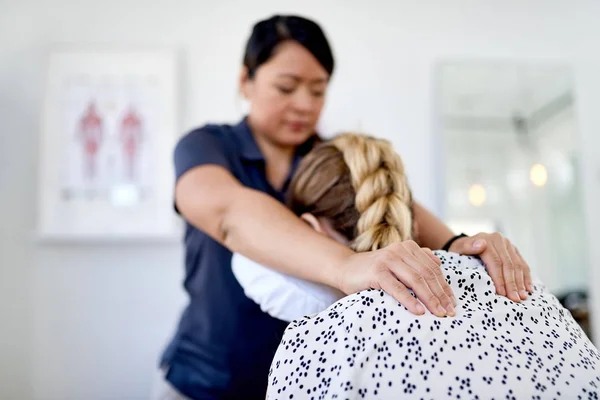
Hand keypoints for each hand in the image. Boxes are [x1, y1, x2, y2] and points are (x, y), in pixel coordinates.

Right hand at [338, 241, 456, 316]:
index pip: (433, 268)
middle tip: (449, 312)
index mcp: (409, 247)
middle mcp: (400, 250)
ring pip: (416, 280)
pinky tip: (418, 312)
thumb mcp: (398, 263)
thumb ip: (417, 261)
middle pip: (427, 274)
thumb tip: (440, 266)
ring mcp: (388, 259)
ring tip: (439, 313)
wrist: (346, 268)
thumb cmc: (375, 271)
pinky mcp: (377, 272)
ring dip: (430, 299)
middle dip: (441, 295)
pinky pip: (397, 287)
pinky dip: (409, 300)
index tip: (453, 303)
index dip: (445, 287)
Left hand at [448, 232, 532, 302]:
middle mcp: (501, 241)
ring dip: (521, 282)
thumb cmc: (461, 250)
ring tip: (523, 297)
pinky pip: (523, 264)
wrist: (466, 244)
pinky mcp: (515, 251)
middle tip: (515, 299)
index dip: (500, 278)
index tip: (502, 293)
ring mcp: (509, 245)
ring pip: (518, 265)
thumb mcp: (459, 248)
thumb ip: (468, 246)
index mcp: (488, 240)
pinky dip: (526, 277)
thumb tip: (481, 244)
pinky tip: (529, 289)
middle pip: (509, 265)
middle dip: (512, 284)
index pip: (496, 262)